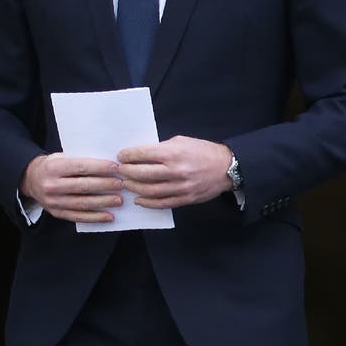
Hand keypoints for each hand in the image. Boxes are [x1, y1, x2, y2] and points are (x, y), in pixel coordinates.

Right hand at [20, 152, 124, 223]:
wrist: (31, 180)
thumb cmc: (53, 166)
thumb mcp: (61, 157)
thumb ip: (79, 160)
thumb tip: (106, 163)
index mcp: (53, 167)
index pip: (79, 167)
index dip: (98, 167)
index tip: (115, 168)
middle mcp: (51, 185)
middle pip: (82, 186)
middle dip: (104, 185)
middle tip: (120, 184)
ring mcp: (53, 201)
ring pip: (82, 203)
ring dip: (102, 202)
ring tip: (118, 199)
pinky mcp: (56, 213)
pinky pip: (78, 217)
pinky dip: (95, 217)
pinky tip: (109, 216)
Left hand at [117, 136, 233, 208]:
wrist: (226, 168)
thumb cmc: (202, 151)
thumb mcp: (181, 141)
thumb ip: (161, 148)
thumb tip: (140, 155)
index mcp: (173, 153)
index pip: (143, 154)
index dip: (128, 156)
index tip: (120, 156)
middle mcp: (176, 171)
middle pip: (142, 174)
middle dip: (127, 172)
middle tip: (120, 170)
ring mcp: (180, 187)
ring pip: (149, 191)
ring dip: (134, 188)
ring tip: (126, 184)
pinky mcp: (185, 199)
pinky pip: (161, 203)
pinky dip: (147, 203)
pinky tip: (138, 199)